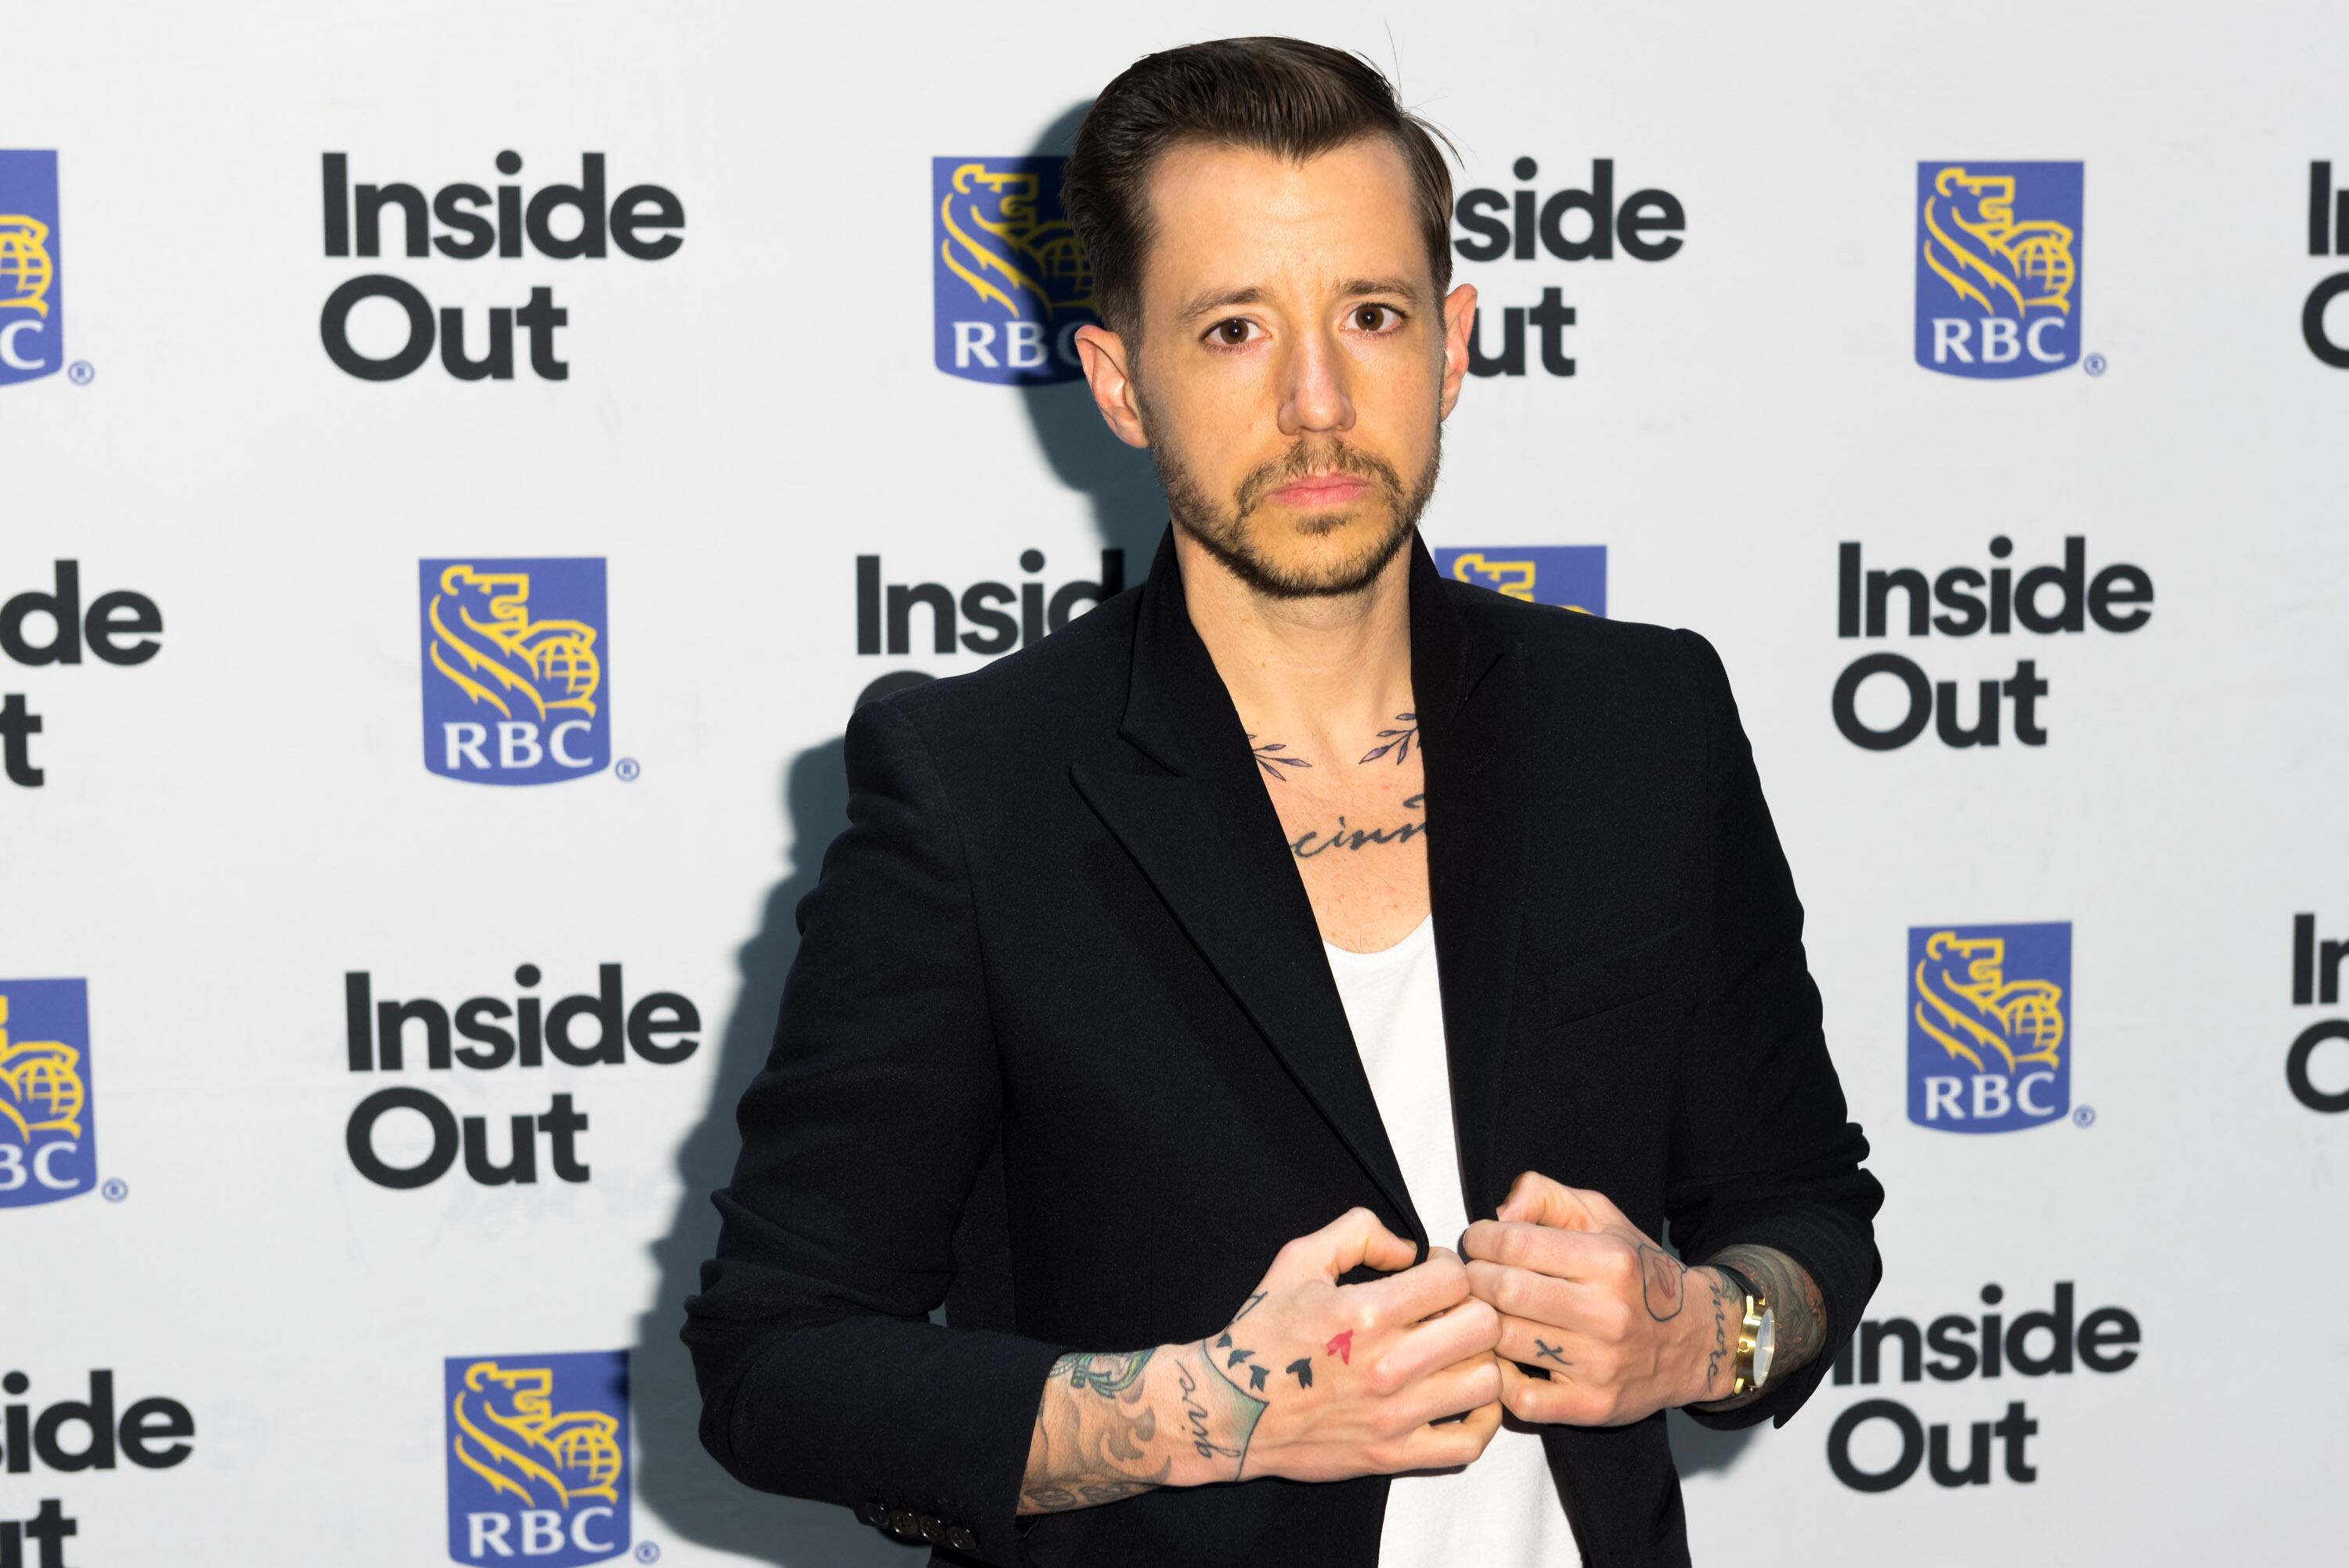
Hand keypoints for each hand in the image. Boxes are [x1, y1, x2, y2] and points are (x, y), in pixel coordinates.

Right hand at [1193, 1206, 1503, 1483]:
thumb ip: (1357, 1232)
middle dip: (1474, 1307)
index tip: (1434, 1272)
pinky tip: (1463, 1397)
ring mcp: (1393, 1417)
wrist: (1229, 1410)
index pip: (1453, 1278)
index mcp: (1365, 1313)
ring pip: (1486, 1381)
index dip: (1450, 1265)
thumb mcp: (1298, 1260)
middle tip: (1451, 1309)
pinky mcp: (1393, 1456)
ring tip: (1456, 1352)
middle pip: (1482, 1327)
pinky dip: (1480, 1418)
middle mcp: (1386, 1366)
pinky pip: (1469, 1443)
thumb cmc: (1263, 1332)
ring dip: (1480, 1359)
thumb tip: (1408, 1247)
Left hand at [1462, 1172, 1731, 1426]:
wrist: (1696, 1339)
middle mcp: (1609, 1313)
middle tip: (1475, 1277)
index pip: (1516, 1243)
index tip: (1478, 1243)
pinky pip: (1520, 1398)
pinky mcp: (1591, 1406)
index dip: (1482, 1240)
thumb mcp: (1601, 1217)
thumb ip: (1545, 1195)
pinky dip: (1500, 1377)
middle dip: (1476, 1279)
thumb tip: (1497, 1213)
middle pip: (1505, 1291)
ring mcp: (1600, 1364)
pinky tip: (1505, 1356)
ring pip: (1506, 1340)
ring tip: (1486, 1311)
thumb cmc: (1637, 1273)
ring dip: (1482, 1324)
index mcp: (1612, 1261)